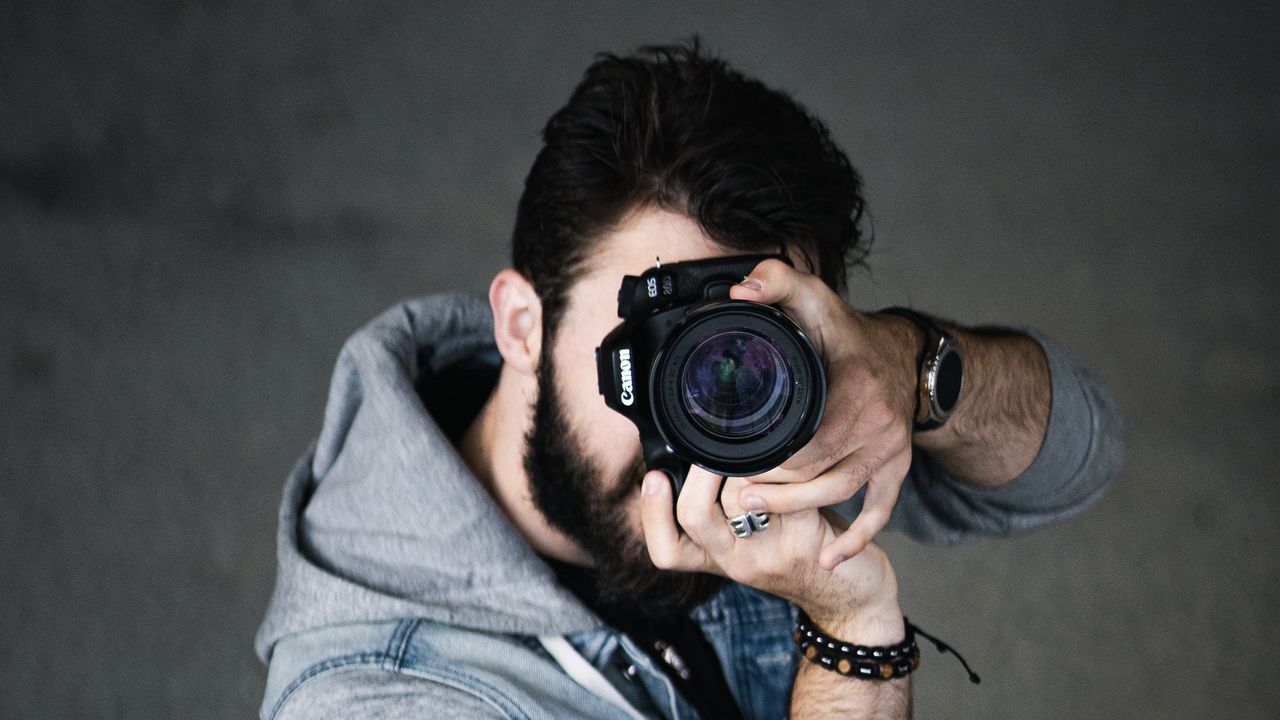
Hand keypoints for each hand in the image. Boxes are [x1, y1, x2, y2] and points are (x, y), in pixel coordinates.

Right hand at [639, 465, 899, 631]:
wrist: (853, 600)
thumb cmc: (799, 556)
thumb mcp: (752, 545)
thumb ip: (724, 514)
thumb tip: (697, 453)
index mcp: (719, 560)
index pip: (667, 551)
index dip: (651, 515)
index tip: (652, 478)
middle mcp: (738, 561)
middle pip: (695, 517)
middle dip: (700, 473)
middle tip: (713, 448)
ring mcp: (770, 552)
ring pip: (742, 494)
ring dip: (748, 461)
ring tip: (758, 443)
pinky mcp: (806, 536)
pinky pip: (786, 489)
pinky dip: (787, 464)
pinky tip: (793, 448)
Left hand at [728, 258, 920, 569]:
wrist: (908, 357)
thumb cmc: (850, 333)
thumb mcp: (815, 295)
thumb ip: (775, 282)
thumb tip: (740, 292)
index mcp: (856, 386)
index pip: (807, 439)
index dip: (768, 457)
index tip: (731, 462)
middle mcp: (878, 422)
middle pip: (818, 471)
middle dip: (773, 486)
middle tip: (732, 493)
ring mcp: (891, 449)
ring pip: (840, 492)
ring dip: (798, 507)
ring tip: (754, 511)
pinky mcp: (898, 467)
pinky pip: (880, 510)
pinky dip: (857, 536)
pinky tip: (832, 557)